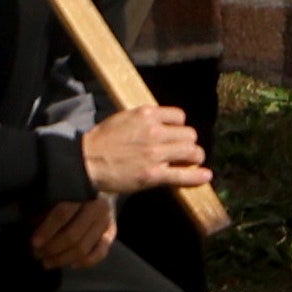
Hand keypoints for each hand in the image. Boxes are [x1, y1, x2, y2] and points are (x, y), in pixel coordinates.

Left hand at [30, 194, 121, 270]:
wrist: (101, 185)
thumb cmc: (72, 189)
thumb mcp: (59, 192)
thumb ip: (46, 207)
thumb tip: (31, 226)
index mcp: (82, 192)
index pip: (62, 214)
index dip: (46, 230)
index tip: (33, 243)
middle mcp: (97, 207)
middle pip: (73, 235)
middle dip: (52, 249)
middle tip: (37, 255)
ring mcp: (106, 221)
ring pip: (84, 247)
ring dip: (63, 259)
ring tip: (47, 263)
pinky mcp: (112, 232)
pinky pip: (100, 252)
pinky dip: (85, 262)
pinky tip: (70, 265)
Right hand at [79, 97, 207, 198]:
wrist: (86, 161)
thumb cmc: (102, 140)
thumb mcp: (124, 118)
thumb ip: (145, 119)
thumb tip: (163, 124)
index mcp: (147, 115)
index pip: (179, 116)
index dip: (179, 126)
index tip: (176, 134)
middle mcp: (154, 132)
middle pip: (189, 134)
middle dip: (188, 143)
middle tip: (184, 152)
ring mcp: (155, 154)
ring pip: (192, 151)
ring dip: (194, 157)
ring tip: (190, 162)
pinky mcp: (154, 174)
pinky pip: (183, 175)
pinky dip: (197, 176)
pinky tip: (205, 176)